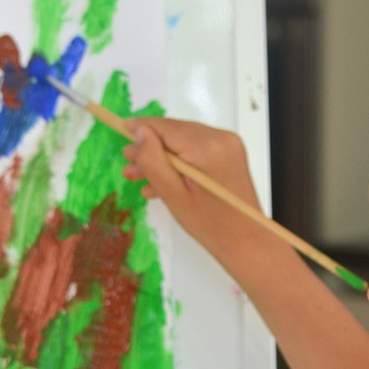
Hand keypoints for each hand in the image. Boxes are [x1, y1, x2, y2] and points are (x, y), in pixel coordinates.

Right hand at [121, 118, 272, 261]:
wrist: (247, 241)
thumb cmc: (211, 225)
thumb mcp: (173, 196)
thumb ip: (153, 161)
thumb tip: (140, 133)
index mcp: (207, 148)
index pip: (166, 127)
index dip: (142, 128)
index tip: (122, 128)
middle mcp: (221, 139)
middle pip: (176, 132)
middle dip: (151, 146)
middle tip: (128, 161)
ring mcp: (228, 145)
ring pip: (185, 141)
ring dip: (163, 156)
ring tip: (138, 174)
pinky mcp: (230, 153)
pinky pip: (198, 150)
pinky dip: (180, 162)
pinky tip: (161, 181)